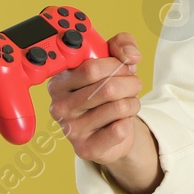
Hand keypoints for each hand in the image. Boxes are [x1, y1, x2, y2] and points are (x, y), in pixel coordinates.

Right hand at [47, 31, 145, 167]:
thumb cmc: (107, 92)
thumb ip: (121, 44)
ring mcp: (71, 129)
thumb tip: (131, 55)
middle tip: (132, 85)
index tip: (122, 65)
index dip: (115, 64)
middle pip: (108, 88)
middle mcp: (60, 106)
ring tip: (127, 103)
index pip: (91, 68)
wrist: (111, 130)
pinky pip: (120, 130)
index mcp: (60, 81)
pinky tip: (121, 121)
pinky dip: (129, 122)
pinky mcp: (85, 149)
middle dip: (131, 83)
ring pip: (119, 107)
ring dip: (133, 103)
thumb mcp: (113, 61)